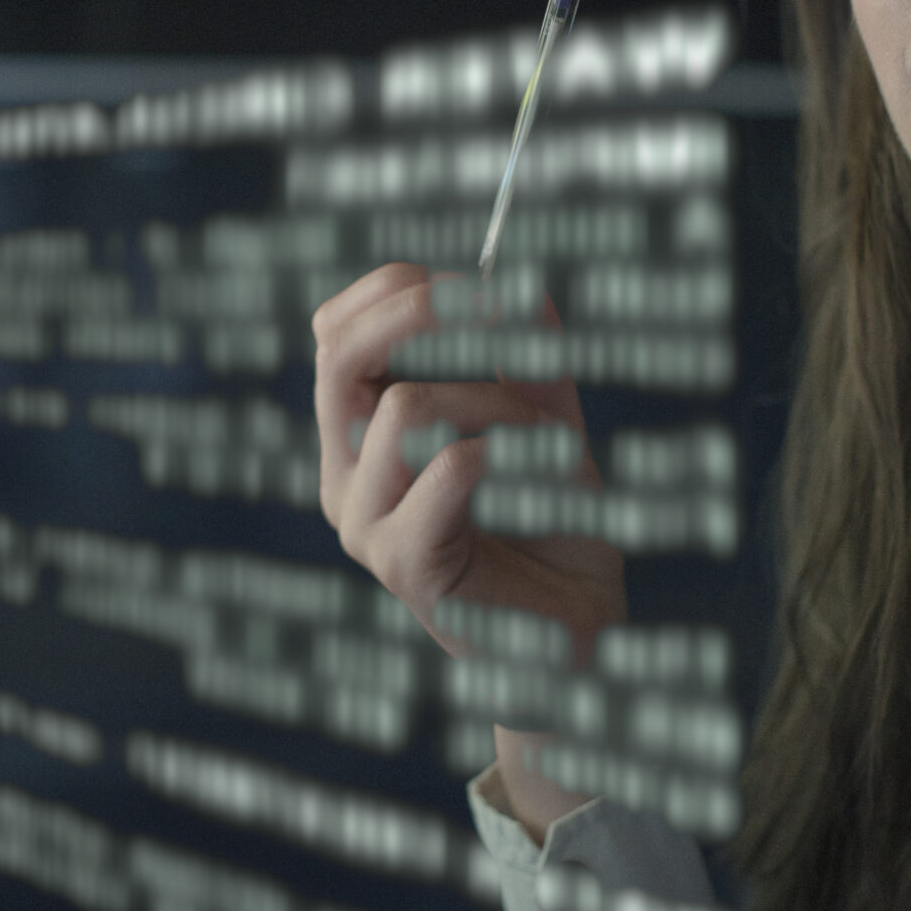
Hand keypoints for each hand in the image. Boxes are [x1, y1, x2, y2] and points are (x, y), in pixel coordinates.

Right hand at [313, 263, 622, 838]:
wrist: (575, 629)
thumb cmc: (550, 522)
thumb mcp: (542, 415)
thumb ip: (526, 353)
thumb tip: (518, 284)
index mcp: (358, 434)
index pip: (334, 331)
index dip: (395, 288)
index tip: (476, 280)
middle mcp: (343, 475)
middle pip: (338, 354)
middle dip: (420, 312)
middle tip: (497, 308)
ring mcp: (363, 524)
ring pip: (404, 407)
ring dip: (496, 401)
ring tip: (549, 436)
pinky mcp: (404, 566)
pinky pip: (443, 470)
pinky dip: (500, 450)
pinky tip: (539, 467)